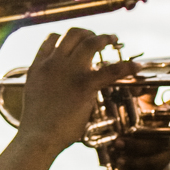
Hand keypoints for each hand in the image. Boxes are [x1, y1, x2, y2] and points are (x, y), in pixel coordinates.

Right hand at [14, 29, 135, 151]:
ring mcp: (69, 71)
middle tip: (98, 38)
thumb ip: (45, 84)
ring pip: (90, 42)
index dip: (65, 36)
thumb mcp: (33, 95)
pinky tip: (136, 66)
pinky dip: (127, 66)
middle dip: (87, 32)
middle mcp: (53, 63)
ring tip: (113, 39)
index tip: (75, 41)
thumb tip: (58, 88)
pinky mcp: (84, 84)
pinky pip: (111, 70)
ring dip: (104, 38)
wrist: (37, 137)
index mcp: (38, 67)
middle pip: (72, 34)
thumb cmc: (36, 125)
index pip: (51, 38)